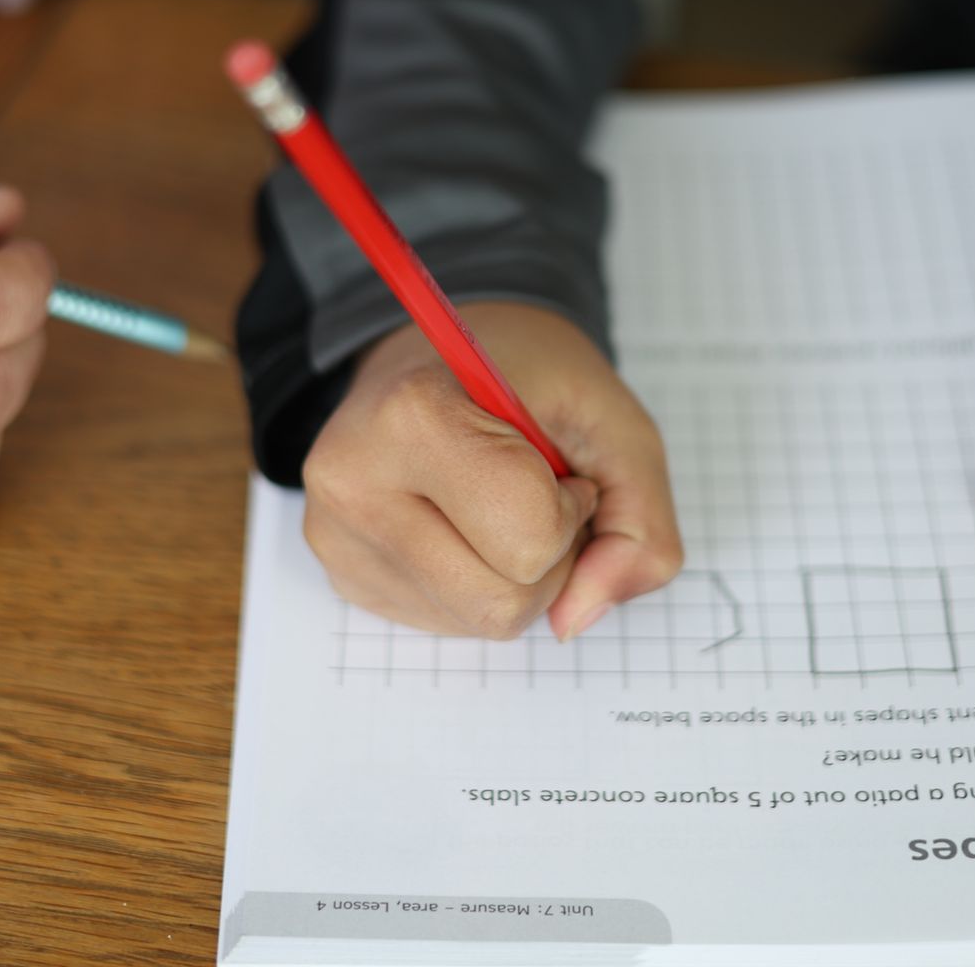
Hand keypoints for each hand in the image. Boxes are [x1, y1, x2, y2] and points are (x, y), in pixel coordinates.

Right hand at [301, 301, 682, 639]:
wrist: (442, 351)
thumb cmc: (529, 378)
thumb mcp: (619, 427)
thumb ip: (639, 528)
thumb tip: (576, 622)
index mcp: (412, 418)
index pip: (527, 541)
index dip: (568, 510)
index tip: (551, 462)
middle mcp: (352, 481)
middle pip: (500, 602)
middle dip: (549, 559)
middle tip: (535, 491)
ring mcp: (335, 534)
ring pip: (477, 622)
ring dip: (519, 578)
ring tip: (499, 504)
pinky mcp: (341, 573)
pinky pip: (447, 624)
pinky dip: (482, 585)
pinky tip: (466, 525)